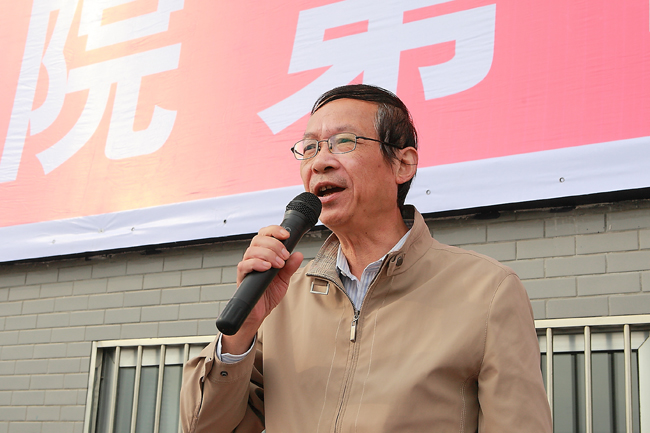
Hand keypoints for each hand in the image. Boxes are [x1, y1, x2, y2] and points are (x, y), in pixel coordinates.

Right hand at [221, 225, 303, 354]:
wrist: (259, 312)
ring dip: (268, 254)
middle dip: (274, 244)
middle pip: (258, 239)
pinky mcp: (242, 277)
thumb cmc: (268, 294)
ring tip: (278, 264)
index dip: (274, 231)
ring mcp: (247, 267)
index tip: (286, 235)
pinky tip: (267, 267)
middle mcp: (253, 258)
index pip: (265, 235)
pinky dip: (256, 263)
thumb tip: (298, 254)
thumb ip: (290, 266)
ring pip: (252, 250)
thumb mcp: (284, 279)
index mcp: (263, 254)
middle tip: (284, 256)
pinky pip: (244, 265)